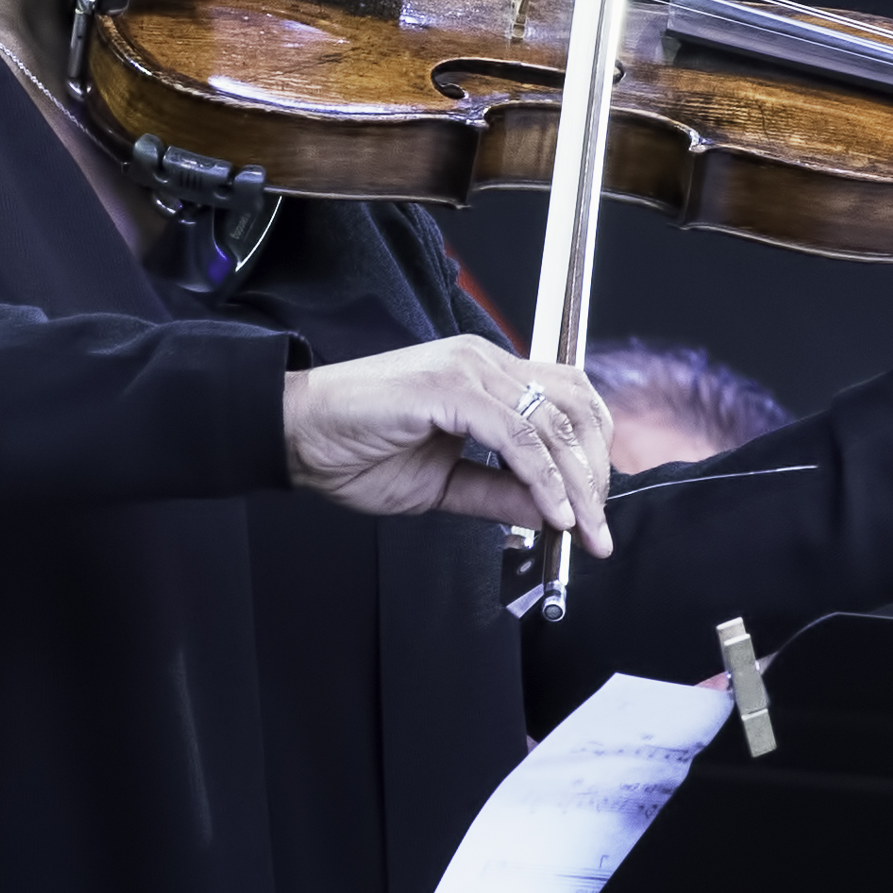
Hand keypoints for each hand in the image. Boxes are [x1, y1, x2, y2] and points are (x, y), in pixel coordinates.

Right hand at [282, 338, 614, 553]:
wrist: (294, 436)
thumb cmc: (355, 452)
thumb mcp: (444, 484)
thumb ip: (499, 491)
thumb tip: (552, 513)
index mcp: (486, 374)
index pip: (568, 399)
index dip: (593, 451)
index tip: (597, 507)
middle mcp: (484, 361)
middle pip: (572, 408)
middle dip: (595, 472)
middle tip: (598, 529)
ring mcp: (467, 368)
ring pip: (550, 422)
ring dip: (577, 482)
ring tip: (583, 530)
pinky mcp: (448, 387)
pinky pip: (515, 434)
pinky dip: (542, 476)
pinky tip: (553, 512)